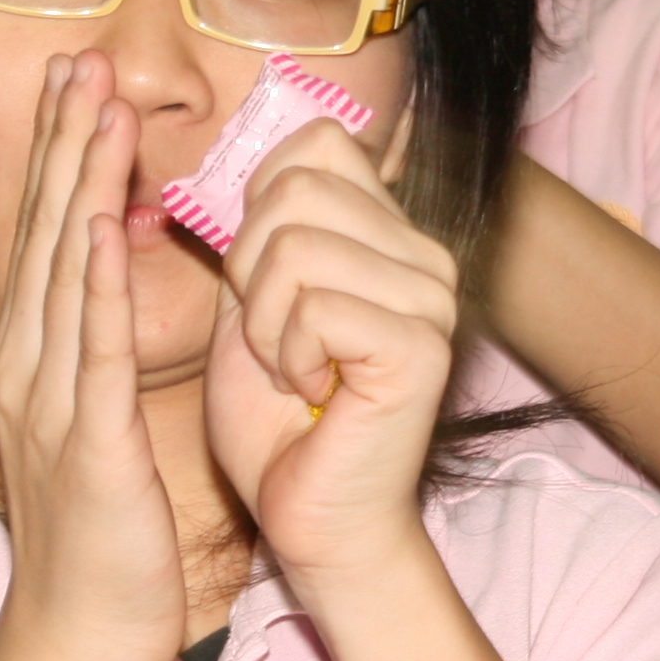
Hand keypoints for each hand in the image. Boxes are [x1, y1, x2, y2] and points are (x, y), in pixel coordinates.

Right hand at [0, 53, 193, 660]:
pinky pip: (92, 348)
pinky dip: (97, 282)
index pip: (47, 238)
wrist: (81, 634)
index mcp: (34, 359)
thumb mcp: (97, 423)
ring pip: (65, 271)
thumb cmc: (104, 535)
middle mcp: (29, 366)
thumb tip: (126, 280)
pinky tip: (107, 225)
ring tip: (97, 111)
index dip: (61, 157)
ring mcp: (51, 401)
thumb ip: (101, 351)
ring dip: (81, 186)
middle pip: (45, 234)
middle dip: (64, 144)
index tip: (78, 84)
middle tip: (79, 62)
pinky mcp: (89, 441)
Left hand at [204, 121, 461, 587]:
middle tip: (274, 339)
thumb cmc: (277, 422)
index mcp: (389, 233)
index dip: (258, 204)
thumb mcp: (248, 303)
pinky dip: (289, 357)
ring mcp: (432, 298)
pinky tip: (315, 395)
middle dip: (248, 269)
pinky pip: (316, 308)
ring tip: (292, 371)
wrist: (312, 518)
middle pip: (296, 188)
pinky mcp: (423, 346)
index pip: (316, 142)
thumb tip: (227, 155)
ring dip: (264, 323)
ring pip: (296, 248)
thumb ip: (253, 229)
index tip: (261, 282)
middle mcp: (424, 254)